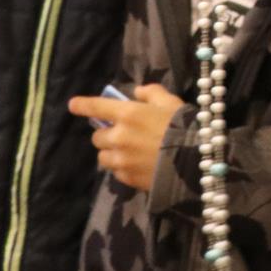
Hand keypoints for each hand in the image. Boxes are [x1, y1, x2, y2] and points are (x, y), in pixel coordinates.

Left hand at [69, 85, 185, 192]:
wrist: (197, 163)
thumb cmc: (186, 127)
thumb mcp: (172, 103)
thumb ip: (152, 93)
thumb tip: (137, 93)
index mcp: (128, 114)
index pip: (96, 107)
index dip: (83, 105)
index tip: (74, 105)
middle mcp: (119, 136)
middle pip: (98, 136)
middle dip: (107, 135)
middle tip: (122, 135)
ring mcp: (121, 159)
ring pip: (103, 156)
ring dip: (112, 153)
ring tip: (128, 154)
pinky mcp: (127, 177)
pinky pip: (116, 172)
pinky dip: (123, 168)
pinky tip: (138, 166)